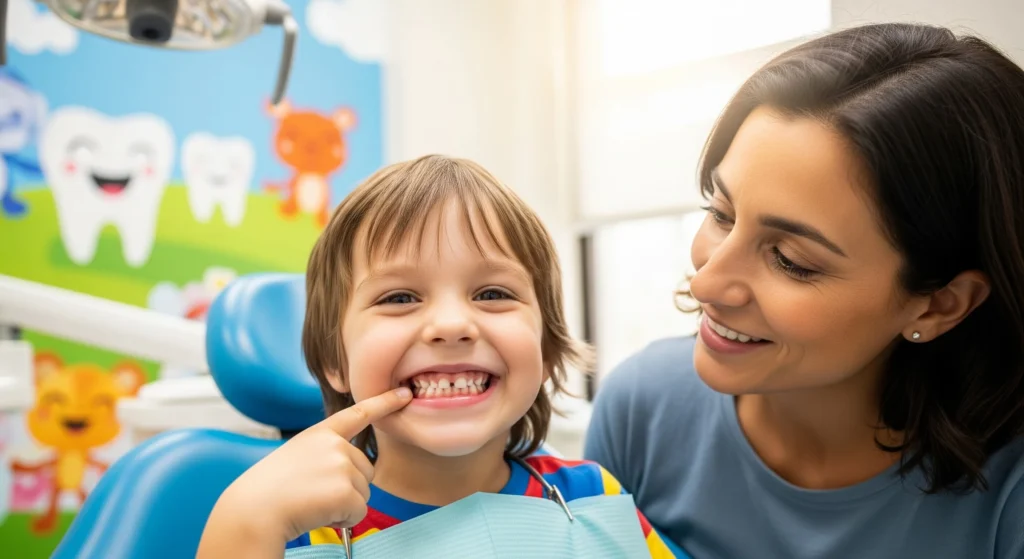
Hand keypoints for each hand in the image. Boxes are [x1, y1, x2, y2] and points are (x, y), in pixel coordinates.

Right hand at [204, 387, 412, 547]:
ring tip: (312, 501)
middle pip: (366, 469)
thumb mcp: (298, 456)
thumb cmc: (269, 490)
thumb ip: (325, 454)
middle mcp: (335, 444)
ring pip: (363, 492)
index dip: (384, 402)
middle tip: (314, 492)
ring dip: (343, 504)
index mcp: (321, 433)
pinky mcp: (346, 489)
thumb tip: (350, 470)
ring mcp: (342, 464)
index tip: (405, 393)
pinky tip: (318, 513)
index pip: (358, 413)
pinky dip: (343, 520)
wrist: (254, 510)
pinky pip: (359, 512)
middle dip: (347, 487)